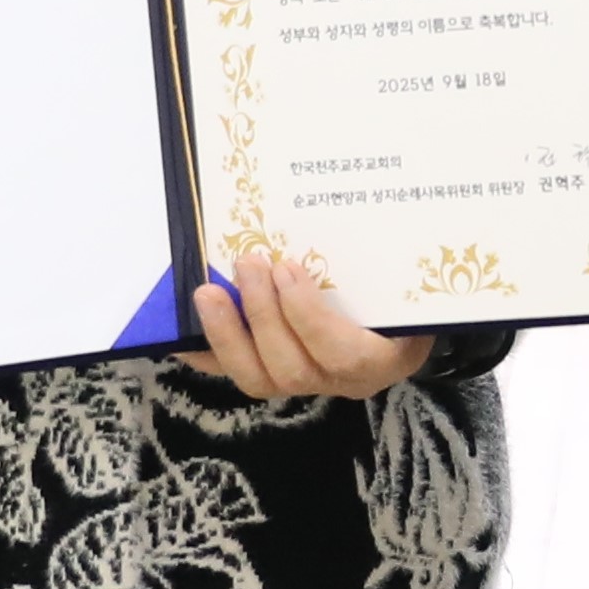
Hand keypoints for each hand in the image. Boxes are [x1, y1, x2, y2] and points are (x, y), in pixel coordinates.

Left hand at [187, 250, 429, 405]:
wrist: (405, 317)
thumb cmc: (407, 292)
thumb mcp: (408, 279)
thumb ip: (386, 260)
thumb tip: (345, 205)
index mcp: (386, 358)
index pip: (346, 356)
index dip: (308, 317)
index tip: (288, 268)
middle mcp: (346, 381)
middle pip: (295, 370)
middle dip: (262, 315)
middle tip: (248, 263)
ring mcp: (308, 383)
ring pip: (261, 379)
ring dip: (229, 333)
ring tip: (209, 292)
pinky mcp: (276, 377)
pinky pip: (235, 373)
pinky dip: (205, 353)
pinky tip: (180, 331)